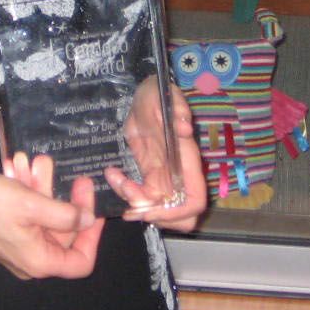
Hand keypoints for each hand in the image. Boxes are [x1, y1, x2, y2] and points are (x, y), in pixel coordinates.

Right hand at [0, 159, 103, 280]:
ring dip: (42, 189)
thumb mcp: (32, 204)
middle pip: (63, 233)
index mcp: (39, 261)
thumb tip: (87, 219)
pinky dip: (27, 192)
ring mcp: (17, 245)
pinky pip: (26, 213)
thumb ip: (66, 215)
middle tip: (70, 176)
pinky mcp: (7, 231)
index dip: (92, 236)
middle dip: (63, 199)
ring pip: (43, 217)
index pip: (81, 261)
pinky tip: (19, 168)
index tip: (93, 210)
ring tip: (36, 163)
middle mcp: (30, 259)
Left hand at [107, 81, 206, 231]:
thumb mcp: (162, 95)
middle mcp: (179, 173)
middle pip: (183, 216)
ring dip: (139, 207)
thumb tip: (185, 129)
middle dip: (156, 216)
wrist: (142, 97)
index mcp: (186, 159)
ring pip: (162, 211)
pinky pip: (144, 198)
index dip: (176, 212)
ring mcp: (165, 177)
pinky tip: (115, 176)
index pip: (194, 200)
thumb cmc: (155, 94)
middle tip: (130, 203)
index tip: (149, 207)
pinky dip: (128, 194)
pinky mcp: (151, 176)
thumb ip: (177, 108)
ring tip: (120, 183)